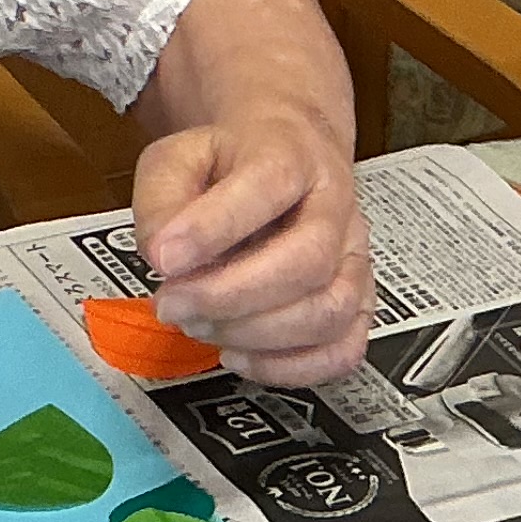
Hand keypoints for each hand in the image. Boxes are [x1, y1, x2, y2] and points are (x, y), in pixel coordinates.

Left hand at [133, 113, 373, 386]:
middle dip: (231, 295)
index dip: (214, 227)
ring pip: (330, 310)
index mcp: (291, 153)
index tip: (165, 260)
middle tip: (173, 306)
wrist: (291, 156)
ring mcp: (354, 257)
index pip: (267, 185)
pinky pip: (344, 349)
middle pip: (309, 259)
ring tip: (199, 326)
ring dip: (256, 335)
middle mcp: (335, 205)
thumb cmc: (231, 163)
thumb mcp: (179, 158)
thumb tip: (164, 257)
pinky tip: (239, 354)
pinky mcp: (358, 301)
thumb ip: (162, 200)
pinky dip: (289, 367)